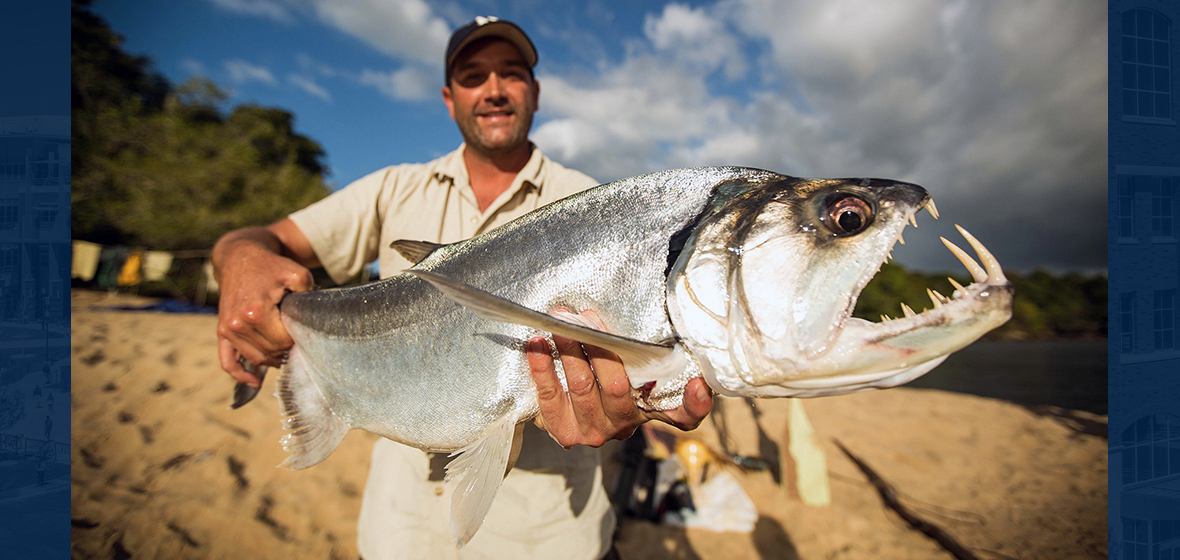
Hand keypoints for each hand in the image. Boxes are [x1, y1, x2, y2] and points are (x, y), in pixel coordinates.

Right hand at [214, 227, 315, 386]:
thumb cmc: (271, 266)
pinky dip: (240, 374)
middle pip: (270, 353)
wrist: (240, 257)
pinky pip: (227, 361)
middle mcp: (237, 324)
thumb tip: (313, 322)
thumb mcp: (298, 274)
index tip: (304, 330)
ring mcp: (227, 329)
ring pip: (256, 358)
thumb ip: (308, 297)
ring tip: (285, 350)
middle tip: (298, 338)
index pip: (283, 342)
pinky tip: (254, 382)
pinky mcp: (221, 331)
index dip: (297, 338)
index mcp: (255, 312)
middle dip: (286, 348)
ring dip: (272, 359)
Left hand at [527, 311, 713, 447]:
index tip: (698, 384)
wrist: (565, 414)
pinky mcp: (563, 432)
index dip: (695, 404)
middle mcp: (625, 425)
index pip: (684, 416)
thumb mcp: (632, 372)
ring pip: (581, 386)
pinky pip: (549, 396)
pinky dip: (541, 367)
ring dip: (568, 350)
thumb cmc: (602, 383)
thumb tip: (655, 316)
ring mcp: (593, 432)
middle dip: (600, 347)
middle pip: (617, 386)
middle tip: (587, 317)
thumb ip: (644, 353)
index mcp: (650, 410)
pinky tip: (537, 344)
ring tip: (558, 324)